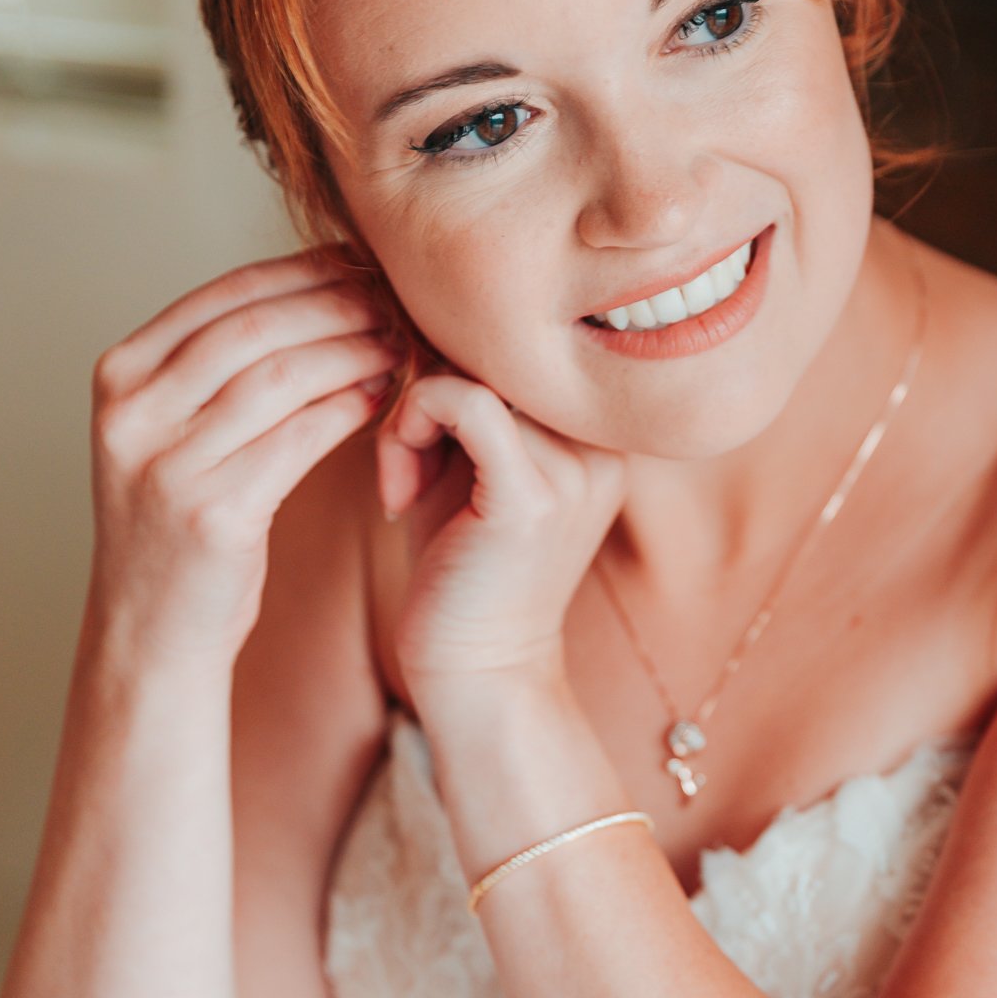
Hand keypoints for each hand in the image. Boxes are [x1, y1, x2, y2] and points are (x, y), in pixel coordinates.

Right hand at [88, 244, 403, 660]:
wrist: (152, 629)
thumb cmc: (180, 519)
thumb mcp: (173, 428)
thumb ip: (217, 365)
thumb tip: (316, 283)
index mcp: (121, 374)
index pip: (225, 294)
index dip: (304, 272)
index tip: (362, 265)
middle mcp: (133, 413)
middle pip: (258, 327)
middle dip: (338, 305)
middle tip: (395, 300)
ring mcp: (168, 464)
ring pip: (285, 376)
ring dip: (355, 351)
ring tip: (399, 342)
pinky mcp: (215, 514)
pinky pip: (302, 436)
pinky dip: (350, 407)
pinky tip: (383, 396)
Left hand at [375, 369, 628, 693]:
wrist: (477, 674)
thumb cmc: (460, 569)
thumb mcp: (467, 468)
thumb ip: (462, 399)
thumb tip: (418, 323)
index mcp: (595, 433)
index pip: (516, 351)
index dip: (446, 373)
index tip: (412, 438)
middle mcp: (600, 445)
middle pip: (494, 353)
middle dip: (425, 390)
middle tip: (396, 457)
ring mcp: (575, 470)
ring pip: (471, 371)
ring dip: (410, 416)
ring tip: (398, 480)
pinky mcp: (532, 499)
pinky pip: (466, 402)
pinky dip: (412, 425)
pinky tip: (397, 490)